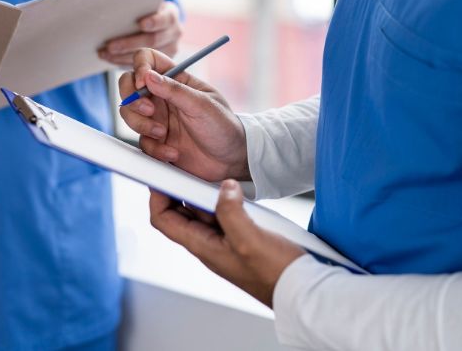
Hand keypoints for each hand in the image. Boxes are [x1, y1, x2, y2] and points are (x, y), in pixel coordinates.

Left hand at [99, 1, 181, 64]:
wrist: (158, 22)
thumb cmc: (146, 10)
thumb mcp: (145, 5)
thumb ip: (136, 7)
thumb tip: (112, 9)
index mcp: (171, 15)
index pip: (165, 19)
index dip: (154, 21)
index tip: (141, 23)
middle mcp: (174, 33)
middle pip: (152, 40)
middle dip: (128, 44)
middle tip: (110, 46)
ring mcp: (170, 49)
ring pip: (146, 56)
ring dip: (122, 56)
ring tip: (104, 53)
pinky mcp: (162, 62)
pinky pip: (142, 65)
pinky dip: (123, 62)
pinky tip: (110, 58)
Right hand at [118, 48, 249, 181]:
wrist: (231, 160)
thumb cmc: (223, 127)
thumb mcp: (202, 105)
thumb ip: (174, 90)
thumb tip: (148, 76)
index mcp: (176, 80)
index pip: (149, 60)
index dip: (140, 67)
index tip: (143, 83)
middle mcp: (163, 97)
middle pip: (129, 86)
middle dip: (132, 99)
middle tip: (148, 111)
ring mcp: (157, 118)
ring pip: (129, 114)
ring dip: (142, 125)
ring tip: (163, 133)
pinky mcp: (156, 140)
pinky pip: (141, 141)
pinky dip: (155, 148)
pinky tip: (173, 152)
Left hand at [150, 180, 304, 307]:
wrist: (303, 290)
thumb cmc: (276, 275)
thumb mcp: (249, 239)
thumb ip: (231, 211)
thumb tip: (224, 189)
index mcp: (203, 247)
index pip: (164, 221)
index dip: (157, 197)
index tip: (161, 177)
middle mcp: (210, 245)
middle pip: (182, 214)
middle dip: (182, 190)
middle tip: (188, 171)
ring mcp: (226, 242)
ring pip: (205, 212)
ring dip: (208, 195)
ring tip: (217, 180)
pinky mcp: (242, 239)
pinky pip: (226, 216)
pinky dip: (228, 202)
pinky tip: (239, 195)